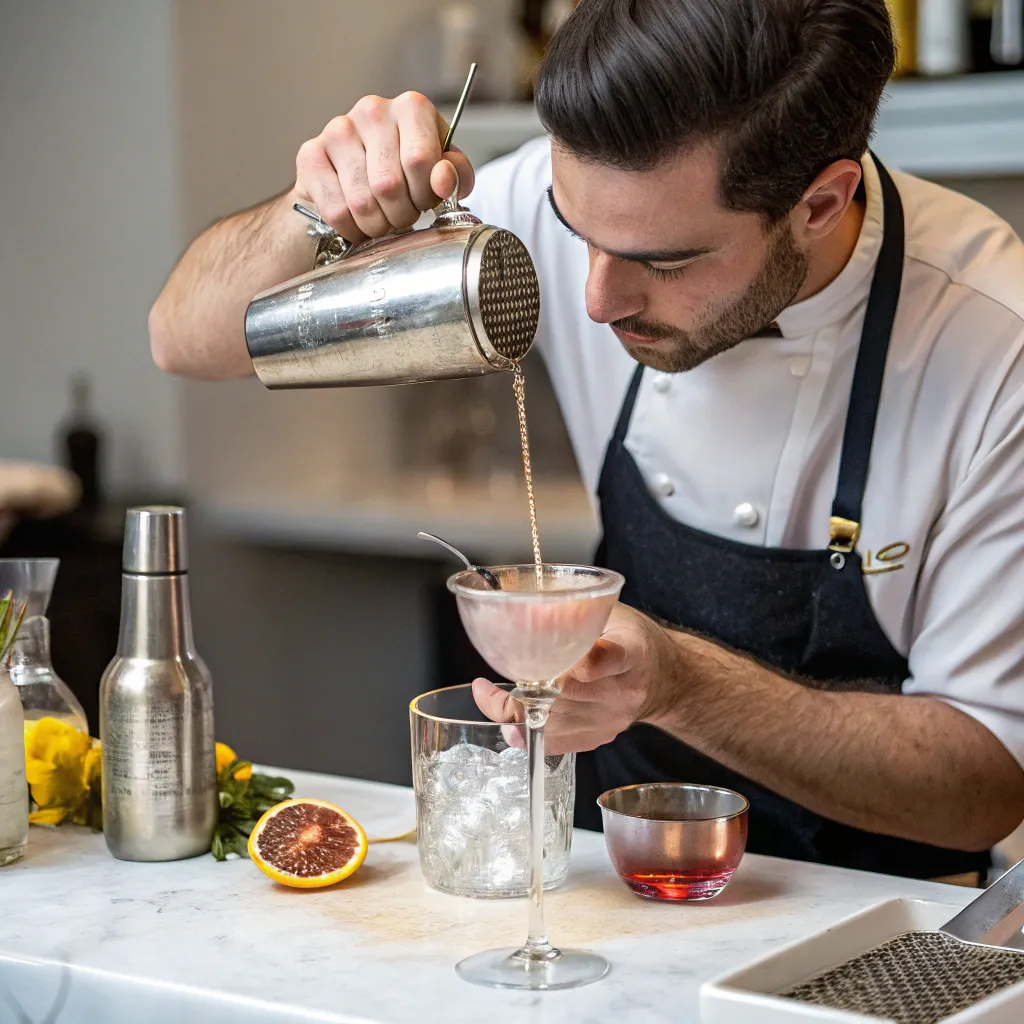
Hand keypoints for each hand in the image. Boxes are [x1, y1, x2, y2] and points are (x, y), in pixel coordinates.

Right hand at [293, 92, 475, 242]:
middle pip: (389, 185)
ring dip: (377, 225)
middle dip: (401, 215)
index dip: (425, 195)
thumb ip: (456, 174)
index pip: (419, 161)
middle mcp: (372, 110)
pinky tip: (357, 221)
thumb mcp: (444, 170)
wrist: (359, 172)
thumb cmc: (408, 171)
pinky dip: (351, 228)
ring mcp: (337, 130)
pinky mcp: (310, 155)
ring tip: (382, 219)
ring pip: (361, 201)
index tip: (424, 201)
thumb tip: (443, 178)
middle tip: (402, 216)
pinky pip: (335, 210)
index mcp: (411, 108)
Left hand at [472, 604, 676, 755]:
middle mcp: (622, 691)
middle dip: (522, 688)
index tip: (563, 659)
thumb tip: (523, 602)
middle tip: (484, 685)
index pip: (613, 657)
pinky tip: (506, 721)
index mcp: (632, 652)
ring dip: (512, 712)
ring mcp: (610, 719)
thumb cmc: (632, 639)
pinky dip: (525, 732)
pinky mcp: (598, 737)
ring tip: (486, 696)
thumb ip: (577, 610)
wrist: (661, 678)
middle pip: (567, 694)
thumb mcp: (613, 612)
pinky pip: (555, 742)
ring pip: (554, 722)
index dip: (587, 660)